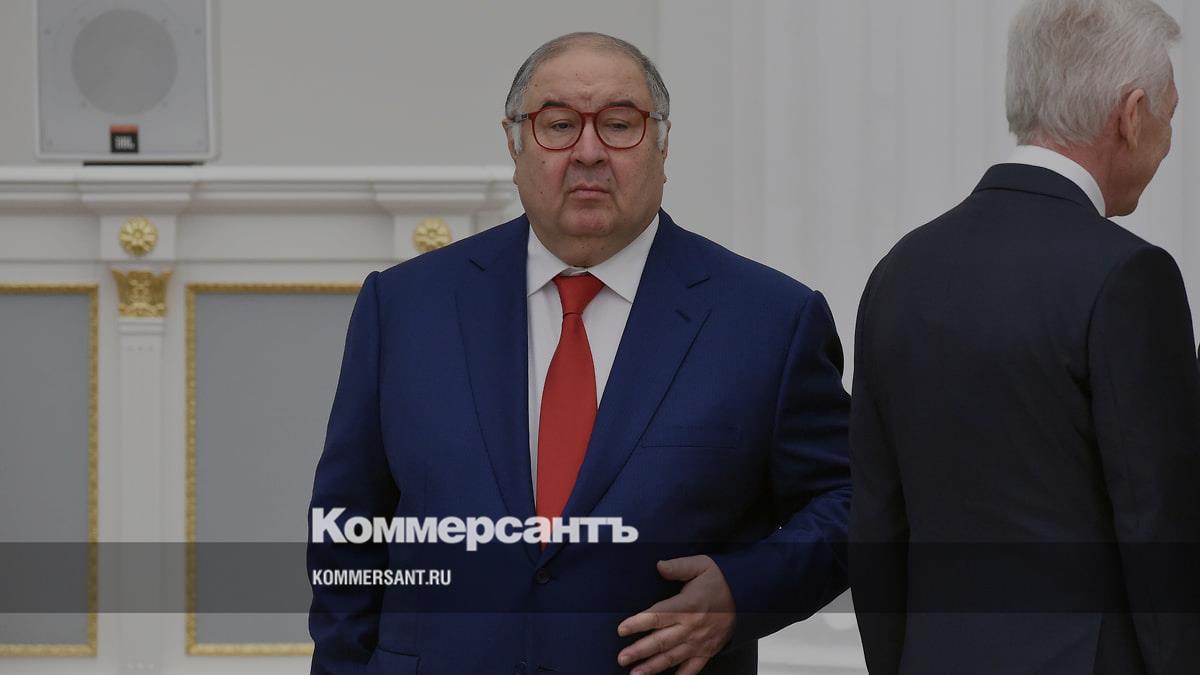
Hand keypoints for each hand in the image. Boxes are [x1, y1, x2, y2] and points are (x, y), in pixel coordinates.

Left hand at [616, 555, 735, 674]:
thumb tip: (659, 566)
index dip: (638, 623)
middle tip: (621, 658)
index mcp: (687, 606)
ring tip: (635, 674)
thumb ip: (678, 566)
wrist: (747, 597)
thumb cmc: (721, 580)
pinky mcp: (707, 651)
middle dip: (639, 651)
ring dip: (652, 667)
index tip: (621, 629)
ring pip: (672, 658)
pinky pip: (692, 669)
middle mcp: (691, 627)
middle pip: (661, 641)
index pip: (657, 616)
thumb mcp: (701, 566)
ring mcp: (699, 642)